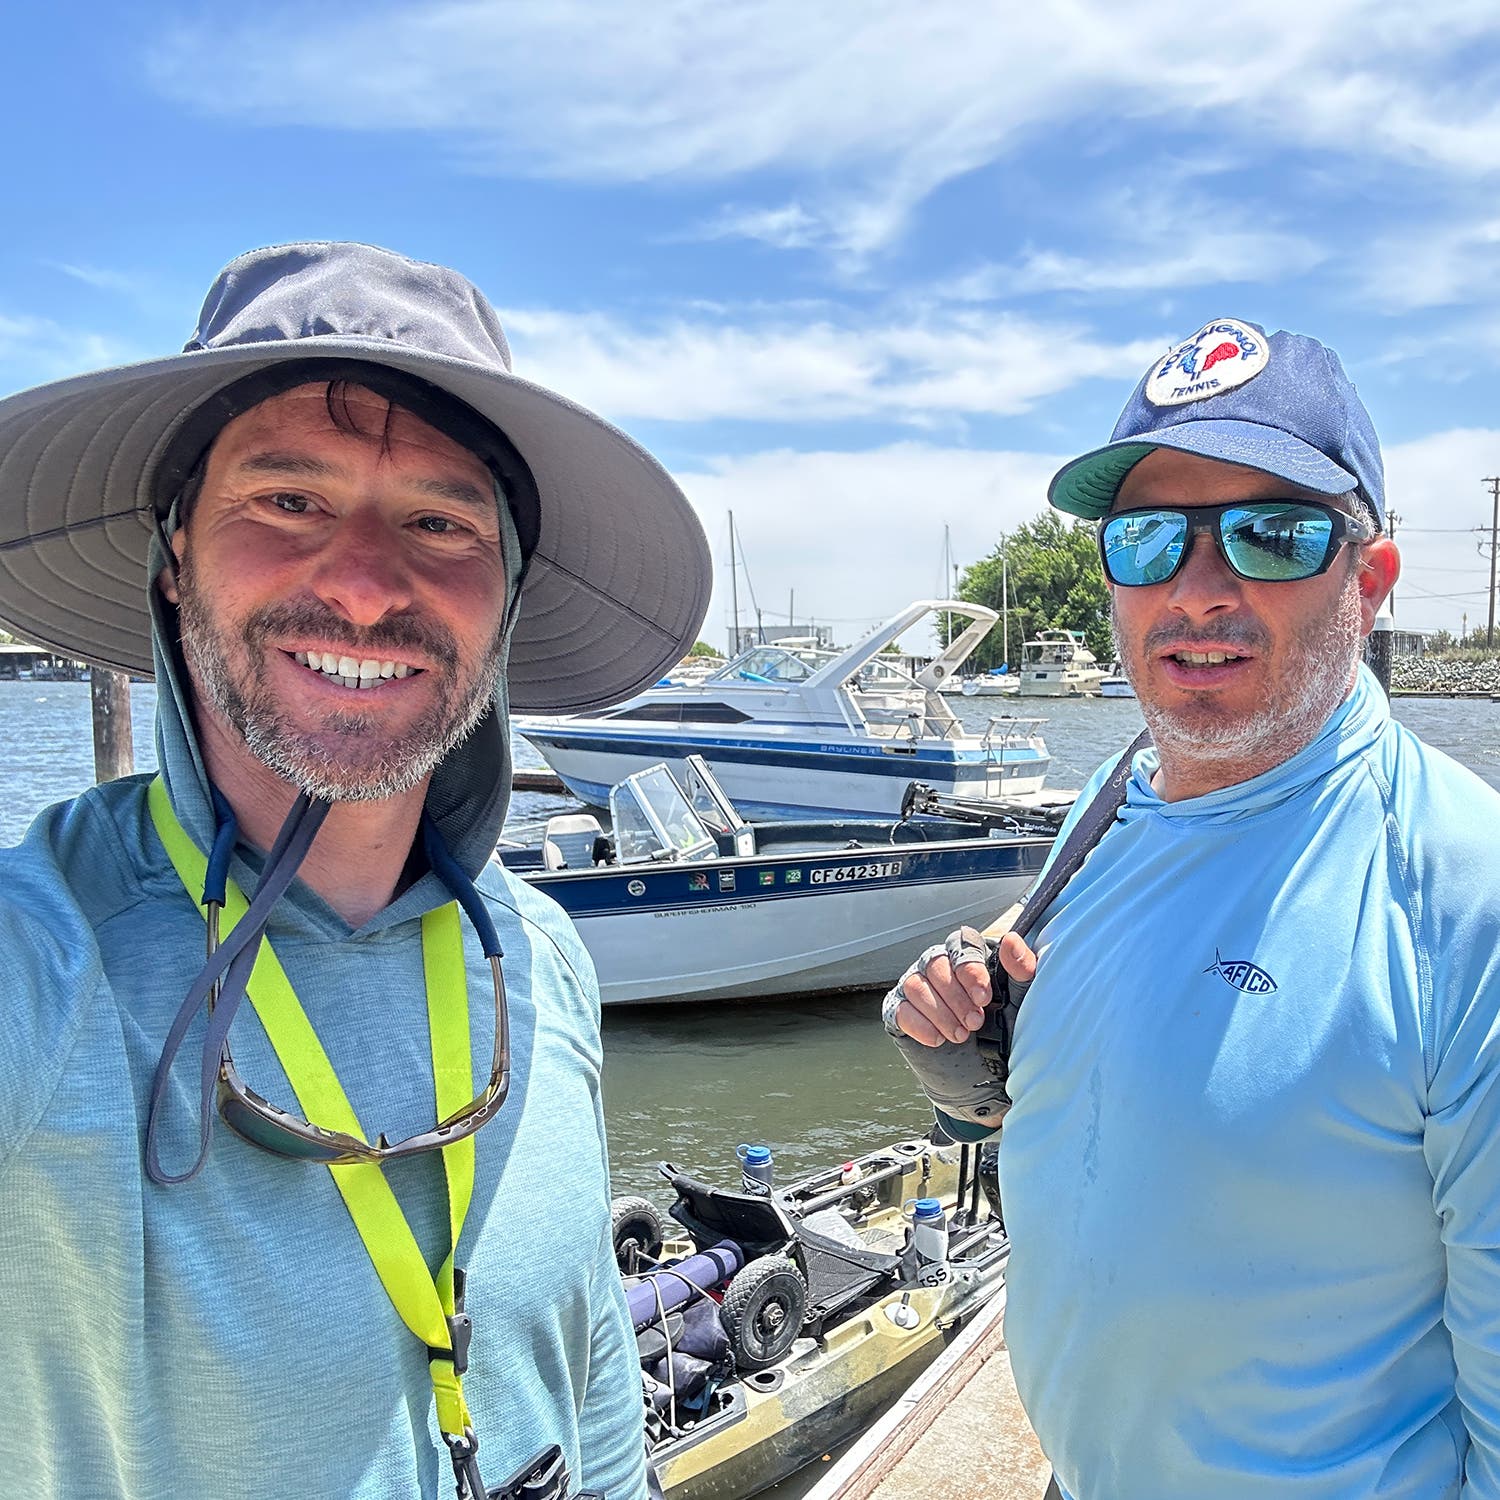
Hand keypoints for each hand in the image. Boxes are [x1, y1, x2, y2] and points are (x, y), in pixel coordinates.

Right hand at [884, 923, 1038, 1047]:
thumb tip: (1011, 940)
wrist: (986, 1069)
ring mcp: (917, 987)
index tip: (984, 998)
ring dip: (939, 1012)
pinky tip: (939, 1039)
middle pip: (936, 964)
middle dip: (956, 997)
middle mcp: (939, 966)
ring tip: (960, 1035)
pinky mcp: (901, 1012)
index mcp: (968, 956)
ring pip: (916, 985)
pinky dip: (920, 1025)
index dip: (970, 971)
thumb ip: (1021, 968)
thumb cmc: (1005, 1027)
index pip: (961, 946)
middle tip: (975, 1022)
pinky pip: (901, 1010)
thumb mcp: (1021, 998)